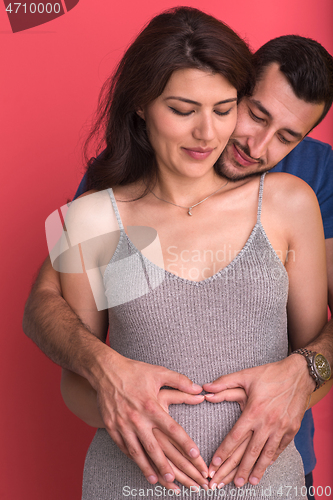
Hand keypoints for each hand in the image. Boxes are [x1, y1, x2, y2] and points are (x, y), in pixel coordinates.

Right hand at [94, 350, 205, 489]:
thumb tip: (199, 389)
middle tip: (176, 480)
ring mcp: (123, 424)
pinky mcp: (111, 426)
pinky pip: (123, 447)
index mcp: (151, 406)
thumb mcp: (159, 373)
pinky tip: (140, 465)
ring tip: (158, 480)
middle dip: (165, 465)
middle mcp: (137, 418)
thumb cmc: (135, 371)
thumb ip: (180, 381)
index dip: (185, 443)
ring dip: (147, 468)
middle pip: (154, 447)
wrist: (106, 371)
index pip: (172, 429)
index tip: (196, 455)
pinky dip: (133, 458)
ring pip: (137, 451)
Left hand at [202, 355, 313, 487]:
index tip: (213, 464)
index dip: (223, 452)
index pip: (235, 437)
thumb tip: (206, 388)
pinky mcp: (292, 430)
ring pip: (266, 454)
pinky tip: (264, 468)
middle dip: (237, 469)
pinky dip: (271, 460)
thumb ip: (224, 383)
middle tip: (226, 483)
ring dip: (256, 470)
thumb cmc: (270, 374)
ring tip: (247, 482)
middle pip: (250, 452)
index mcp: (254, 410)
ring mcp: (281, 428)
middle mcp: (267, 422)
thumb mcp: (246, 375)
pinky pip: (279, 449)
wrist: (299, 374)